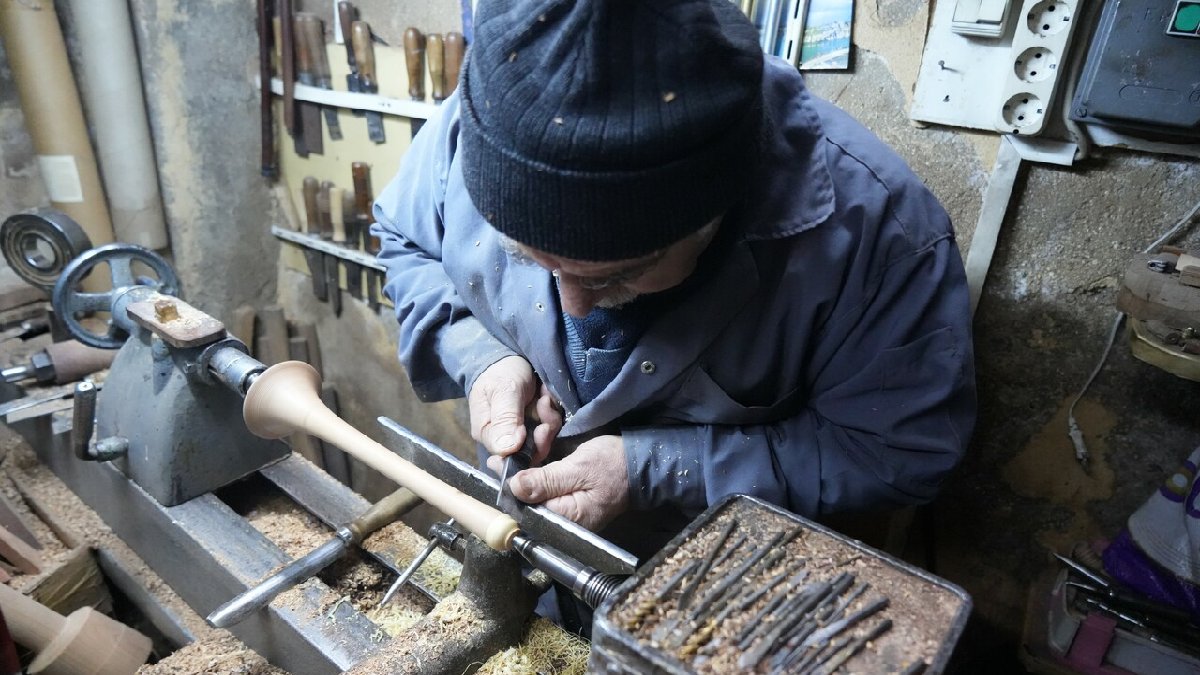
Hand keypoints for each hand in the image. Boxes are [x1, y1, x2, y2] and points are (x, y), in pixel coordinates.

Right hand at [468, 356, 561, 461]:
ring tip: (544, 396)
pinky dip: (552, 412)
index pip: (509, 459)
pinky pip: (550, 428)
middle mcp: (505, 440)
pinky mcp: (535, 426)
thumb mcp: (503, 391)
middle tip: (545, 404)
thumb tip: (507, 450)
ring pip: (544, 440)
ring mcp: (523, 434)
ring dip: (549, 418)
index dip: (529, 449)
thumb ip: (505, 419)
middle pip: (531, 453)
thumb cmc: (500, 373)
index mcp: (489, 436)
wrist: (510, 357)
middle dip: (544, 431)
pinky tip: (546, 395)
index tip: (541, 428)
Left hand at [490, 435, 628, 530]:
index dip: (511, 482)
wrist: (640, 463)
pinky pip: (545, 485)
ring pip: (534, 488)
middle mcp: (562, 520)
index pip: (525, 506)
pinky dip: (541, 466)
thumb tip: (514, 488)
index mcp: (565, 518)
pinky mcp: (567, 498)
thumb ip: (547, 481)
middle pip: (527, 498)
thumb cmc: (614, 465)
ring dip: (532, 463)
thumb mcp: (580, 468)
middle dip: (523, 468)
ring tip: (541, 439)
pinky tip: (545, 447)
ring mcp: (565, 510)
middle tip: (528, 443)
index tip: (503, 459)